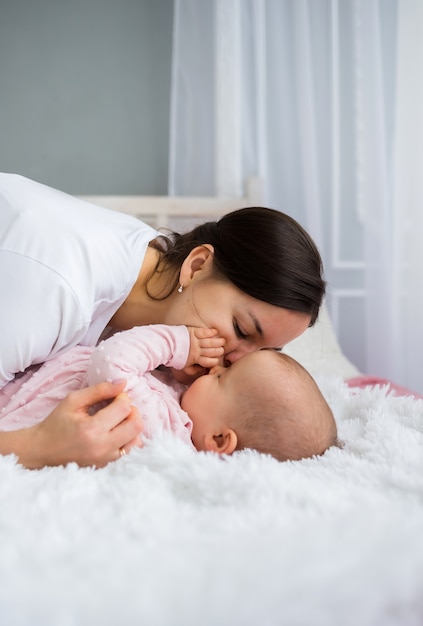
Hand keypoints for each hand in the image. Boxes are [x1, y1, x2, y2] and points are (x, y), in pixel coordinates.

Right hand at [20, 381, 142, 468]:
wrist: (43, 450)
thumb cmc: (57, 423)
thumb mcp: (74, 400)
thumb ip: (99, 390)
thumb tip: (123, 383)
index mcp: (92, 429)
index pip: (124, 409)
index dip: (122, 398)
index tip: (114, 397)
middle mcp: (102, 447)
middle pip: (136, 425)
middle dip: (132, 411)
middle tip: (119, 407)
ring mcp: (106, 459)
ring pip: (137, 441)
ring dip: (132, 426)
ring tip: (118, 421)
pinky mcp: (107, 466)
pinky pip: (130, 452)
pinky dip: (128, 440)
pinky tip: (117, 433)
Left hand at [171, 327, 224, 384]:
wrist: (167, 344)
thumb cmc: (175, 356)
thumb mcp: (183, 367)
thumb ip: (193, 370)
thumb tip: (202, 371)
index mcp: (195, 359)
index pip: (209, 362)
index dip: (215, 361)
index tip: (217, 360)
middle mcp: (197, 350)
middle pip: (212, 351)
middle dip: (219, 351)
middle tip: (222, 350)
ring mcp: (195, 340)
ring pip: (210, 342)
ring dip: (218, 342)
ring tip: (222, 341)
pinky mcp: (193, 332)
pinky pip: (204, 332)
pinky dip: (211, 332)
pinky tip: (216, 332)